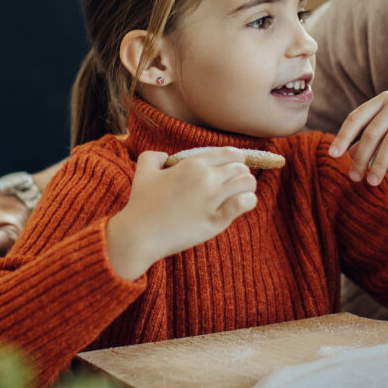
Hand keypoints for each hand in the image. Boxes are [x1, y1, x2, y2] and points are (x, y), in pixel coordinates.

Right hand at [106, 148, 257, 279]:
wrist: (138, 235)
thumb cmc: (141, 204)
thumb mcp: (143, 172)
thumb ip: (153, 156)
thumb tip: (165, 155)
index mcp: (193, 164)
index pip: (230, 153)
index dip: (236, 159)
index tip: (232, 168)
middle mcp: (205, 178)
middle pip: (241, 167)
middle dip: (241, 174)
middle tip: (233, 185)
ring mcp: (212, 199)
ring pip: (247, 182)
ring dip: (247, 187)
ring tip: (240, 195)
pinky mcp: (216, 220)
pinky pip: (245, 203)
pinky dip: (248, 202)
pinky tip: (241, 206)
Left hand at [328, 83, 387, 184]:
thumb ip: (373, 132)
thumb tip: (350, 155)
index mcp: (382, 100)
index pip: (357, 117)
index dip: (343, 136)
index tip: (332, 155)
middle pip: (373, 132)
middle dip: (362, 157)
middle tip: (354, 178)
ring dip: (381, 162)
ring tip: (373, 182)